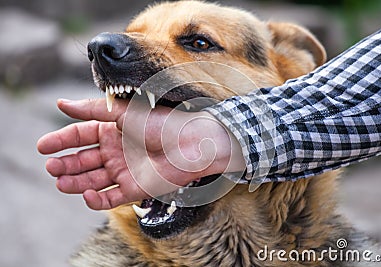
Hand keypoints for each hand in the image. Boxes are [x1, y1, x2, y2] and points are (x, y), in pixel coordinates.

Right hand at [37, 98, 244, 209]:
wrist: (191, 143)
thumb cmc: (161, 123)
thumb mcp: (123, 112)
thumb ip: (92, 110)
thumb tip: (60, 104)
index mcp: (112, 130)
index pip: (80, 135)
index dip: (61, 141)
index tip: (42, 147)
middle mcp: (115, 151)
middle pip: (83, 159)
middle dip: (65, 164)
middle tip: (51, 167)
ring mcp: (124, 171)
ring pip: (92, 179)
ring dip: (75, 182)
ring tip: (60, 181)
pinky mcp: (134, 189)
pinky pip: (110, 197)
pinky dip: (96, 199)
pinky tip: (85, 193)